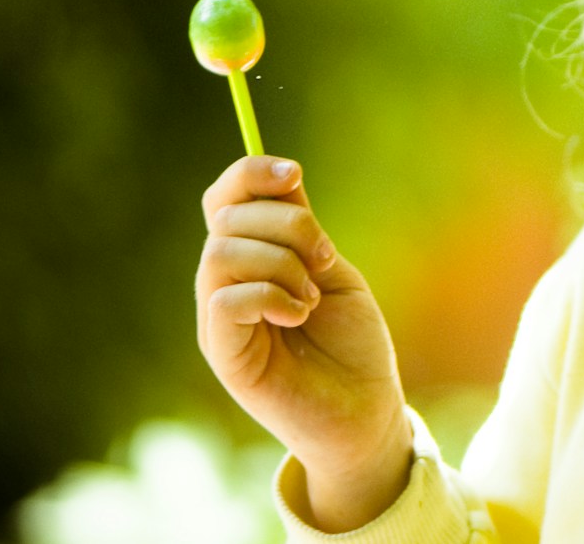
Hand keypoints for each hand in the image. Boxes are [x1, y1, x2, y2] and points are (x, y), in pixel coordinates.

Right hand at [196, 156, 411, 531]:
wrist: (364, 411)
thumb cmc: (352, 344)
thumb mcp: (332, 271)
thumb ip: (303, 228)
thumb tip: (282, 175)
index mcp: (251, 258)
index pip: (224, 199)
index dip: (250, 174)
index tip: (295, 173)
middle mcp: (225, 284)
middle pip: (227, 218)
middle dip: (288, 223)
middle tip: (326, 259)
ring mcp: (219, 320)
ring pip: (222, 253)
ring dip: (282, 262)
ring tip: (312, 295)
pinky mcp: (223, 353)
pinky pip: (224, 300)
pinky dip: (271, 295)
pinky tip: (300, 315)